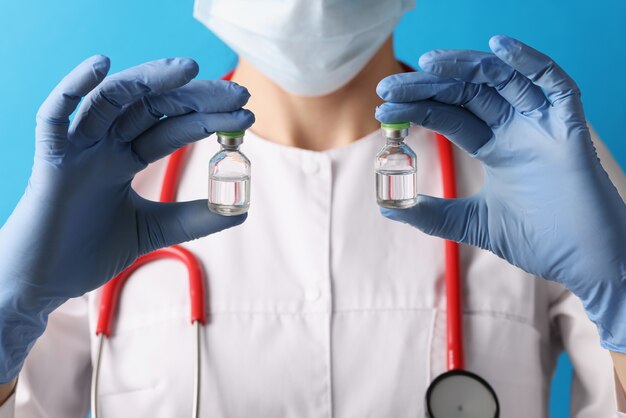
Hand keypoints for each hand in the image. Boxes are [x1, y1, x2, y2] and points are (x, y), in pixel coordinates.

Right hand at [0, 56, 253, 381]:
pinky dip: (73, 88)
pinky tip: (102, 66)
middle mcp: (104, 146)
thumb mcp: (155, 231)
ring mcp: (77, 150)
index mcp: (126, 158)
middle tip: (239, 96)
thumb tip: (241, 208)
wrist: (44, 284)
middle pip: (152, 107)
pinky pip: (55, 117)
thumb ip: (195, 218)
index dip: (209, 118)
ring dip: (148, 80)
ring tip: (188, 69)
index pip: (173, 126)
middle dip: (195, 98)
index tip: (245, 116)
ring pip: (111, 101)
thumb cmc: (90, 252)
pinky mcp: (50, 162)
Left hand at [375, 35, 625, 350]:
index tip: (384, 107)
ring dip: (465, 67)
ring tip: (428, 63)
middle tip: (389, 86)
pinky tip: (498, 46)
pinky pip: (554, 83)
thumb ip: (432, 215)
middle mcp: (515, 129)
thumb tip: (387, 208)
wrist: (585, 264)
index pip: (449, 116)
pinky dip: (530, 61)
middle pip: (467, 93)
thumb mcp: (471, 223)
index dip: (417, 108)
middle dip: (428, 86)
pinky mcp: (570, 128)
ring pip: (502, 80)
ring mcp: (541, 125)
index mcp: (494, 147)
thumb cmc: (537, 241)